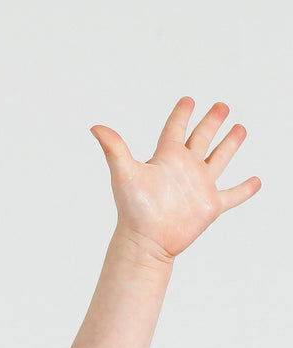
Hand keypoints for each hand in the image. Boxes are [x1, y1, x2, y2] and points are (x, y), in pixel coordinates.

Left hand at [90, 97, 260, 262]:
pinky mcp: (210, 206)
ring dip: (230, 144)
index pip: (175, 128)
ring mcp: (199, 186)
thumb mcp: (125, 174)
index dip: (181, 114)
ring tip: (240, 128)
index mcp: (167, 157)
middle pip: (201, 138)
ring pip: (219, 159)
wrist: (146, 242)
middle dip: (212, 122)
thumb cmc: (133, 210)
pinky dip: (245, 189)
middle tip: (221, 106)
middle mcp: (185, 169)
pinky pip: (233, 195)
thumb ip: (114, 149)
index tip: (188, 100)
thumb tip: (95, 128)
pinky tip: (256, 181)